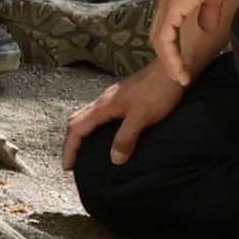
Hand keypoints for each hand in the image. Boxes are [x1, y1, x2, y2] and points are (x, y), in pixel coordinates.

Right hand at [62, 60, 185, 170]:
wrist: (171, 71)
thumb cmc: (157, 92)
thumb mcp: (142, 118)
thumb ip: (126, 137)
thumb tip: (114, 160)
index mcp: (104, 106)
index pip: (77, 128)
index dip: (70, 148)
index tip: (67, 167)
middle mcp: (103, 101)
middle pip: (76, 120)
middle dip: (70, 141)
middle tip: (72, 160)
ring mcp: (112, 98)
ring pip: (86, 116)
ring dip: (81, 133)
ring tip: (84, 150)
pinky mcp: (121, 98)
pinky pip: (98, 115)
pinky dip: (93, 128)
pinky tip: (104, 135)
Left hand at [151, 0, 238, 84]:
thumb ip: (208, 11)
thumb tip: (206, 28)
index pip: (167, 22)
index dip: (172, 42)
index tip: (182, 59)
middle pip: (159, 33)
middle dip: (168, 55)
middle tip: (179, 74)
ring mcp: (167, 3)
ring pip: (160, 40)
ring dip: (170, 62)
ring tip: (181, 78)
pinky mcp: (171, 10)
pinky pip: (165, 40)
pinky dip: (172, 59)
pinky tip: (180, 73)